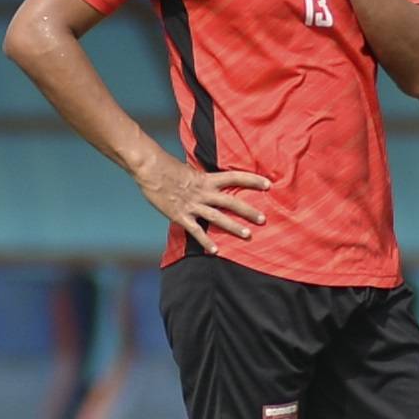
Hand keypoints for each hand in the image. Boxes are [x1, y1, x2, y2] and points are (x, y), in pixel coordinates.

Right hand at [135, 151, 270, 255]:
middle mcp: (203, 192)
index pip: (234, 177)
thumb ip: (203, 180)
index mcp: (206, 179)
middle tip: (263, 219)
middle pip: (230, 202)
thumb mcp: (191, 170)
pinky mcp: (180, 215)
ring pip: (217, 217)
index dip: (252, 180)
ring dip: (234, 227)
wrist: (150, 169)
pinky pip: (196, 231)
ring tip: (248, 235)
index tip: (268, 185)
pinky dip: (205, 241)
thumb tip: (213, 182)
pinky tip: (215, 251)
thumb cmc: (167, 167)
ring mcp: (192, 205)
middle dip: (248, 211)